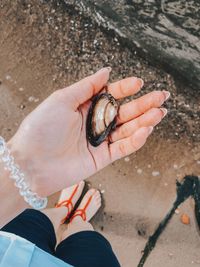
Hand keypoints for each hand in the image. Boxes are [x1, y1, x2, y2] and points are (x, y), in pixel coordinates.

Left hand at [8, 68, 169, 196]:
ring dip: (145, 121)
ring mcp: (99, 141)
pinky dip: (136, 140)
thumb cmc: (41, 128)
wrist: (31, 163)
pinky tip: (146, 130)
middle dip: (144, 104)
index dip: (125, 88)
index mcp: (85, 107)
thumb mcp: (62, 99)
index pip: (111, 95)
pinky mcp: (102, 158)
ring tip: (160, 112)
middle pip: (124, 112)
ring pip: (128, 130)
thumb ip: (86, 86)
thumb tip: (106, 71)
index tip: (138, 83)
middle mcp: (94, 123)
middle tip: (161, 96)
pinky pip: (123, 148)